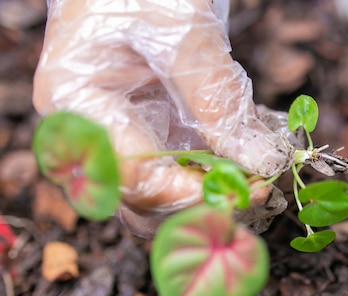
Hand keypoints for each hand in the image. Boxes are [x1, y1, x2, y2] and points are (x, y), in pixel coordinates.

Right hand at [33, 0, 293, 236]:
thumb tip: (261, 162)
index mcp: (78, 103)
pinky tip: (255, 165)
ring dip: (214, 195)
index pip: (130, 177)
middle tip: (261, 192)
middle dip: (204, 203)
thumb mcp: (184, 34)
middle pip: (144, 198)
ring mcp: (126, 132)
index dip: (188, 195)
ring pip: (165, 193)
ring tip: (263, 182)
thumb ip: (218, 99)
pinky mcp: (155, 130)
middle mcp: (94, 131)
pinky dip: (220, 173)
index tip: (243, 194)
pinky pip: (184, 170)